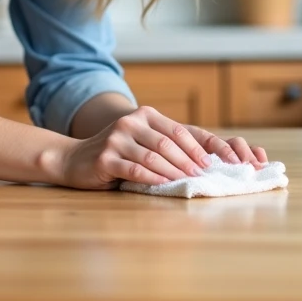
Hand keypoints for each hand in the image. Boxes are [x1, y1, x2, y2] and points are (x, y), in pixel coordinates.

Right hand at [52, 105, 268, 190]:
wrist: (75, 160)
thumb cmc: (117, 154)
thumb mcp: (142, 142)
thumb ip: (167, 144)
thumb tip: (208, 160)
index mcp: (145, 115)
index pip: (181, 131)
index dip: (205, 146)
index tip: (226, 160)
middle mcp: (131, 122)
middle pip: (169, 142)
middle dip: (192, 160)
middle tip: (208, 175)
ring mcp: (116, 139)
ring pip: (154, 155)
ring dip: (176, 170)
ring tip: (191, 182)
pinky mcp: (105, 158)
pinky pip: (135, 168)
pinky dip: (153, 178)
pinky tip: (166, 185)